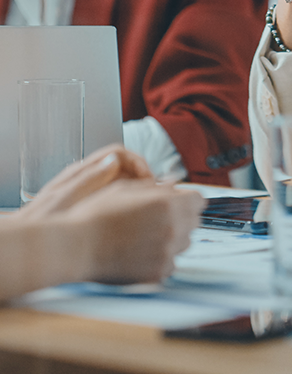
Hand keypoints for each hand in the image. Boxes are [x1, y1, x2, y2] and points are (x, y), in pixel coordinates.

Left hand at [22, 144, 152, 219]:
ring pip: (124, 182)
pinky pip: (119, 199)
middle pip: (126, 166)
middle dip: (143, 178)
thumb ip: (90, 179)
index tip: (149, 181)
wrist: (28, 246)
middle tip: (154, 196)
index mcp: (81, 172)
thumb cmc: (40, 225)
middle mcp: (87, 178)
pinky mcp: (94, 207)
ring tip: (148, 207)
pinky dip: (131, 204)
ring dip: (140, 191)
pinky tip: (136, 218)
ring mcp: (91, 192)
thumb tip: (115, 160)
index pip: (119, 153)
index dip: (139, 163)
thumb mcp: (65, 200)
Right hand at [69, 181, 204, 283]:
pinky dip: (162, 258)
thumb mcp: (128, 189)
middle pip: (194, 221)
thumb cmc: (98, 214)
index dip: (187, 199)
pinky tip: (141, 253)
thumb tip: (176, 185)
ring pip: (185, 243)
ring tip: (147, 236)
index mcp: (168, 203)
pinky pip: (171, 263)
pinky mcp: (158, 272)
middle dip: (182, 217)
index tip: (177, 202)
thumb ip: (158, 188)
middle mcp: (173, 228)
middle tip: (158, 219)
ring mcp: (167, 252)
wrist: (75, 247)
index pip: (199, 200)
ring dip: (173, 238)